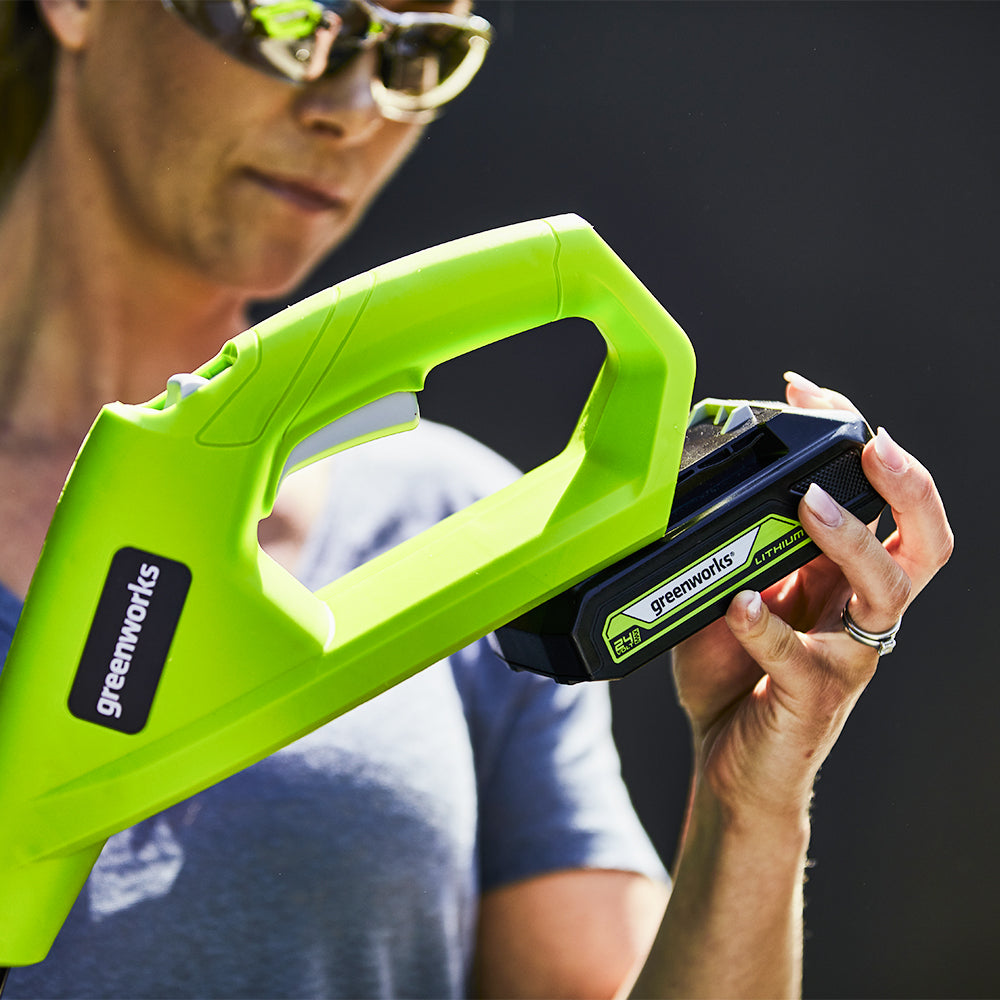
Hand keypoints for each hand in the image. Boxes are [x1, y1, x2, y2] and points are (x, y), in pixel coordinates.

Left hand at [672, 374, 953, 819]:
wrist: (728, 765)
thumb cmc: (734, 676)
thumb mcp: (732, 593)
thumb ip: (732, 549)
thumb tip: (699, 488)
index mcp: (844, 581)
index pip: (885, 506)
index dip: (864, 448)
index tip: (810, 392)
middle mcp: (857, 614)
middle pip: (921, 543)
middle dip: (905, 485)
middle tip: (868, 441)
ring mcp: (841, 659)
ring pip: (885, 592)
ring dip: (851, 541)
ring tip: (807, 504)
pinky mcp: (809, 701)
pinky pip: (798, 660)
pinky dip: (769, 628)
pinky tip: (741, 604)